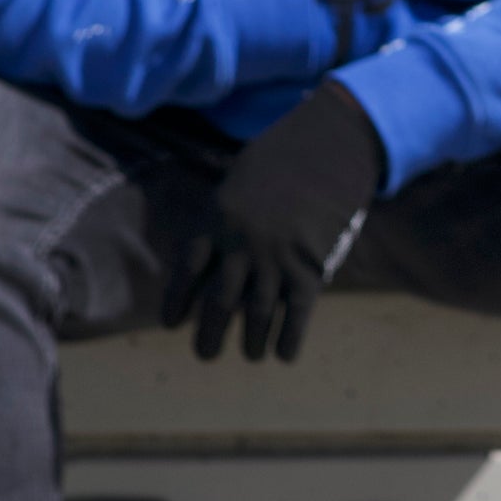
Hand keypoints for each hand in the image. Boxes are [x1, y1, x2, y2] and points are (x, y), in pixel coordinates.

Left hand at [162, 83, 384, 364]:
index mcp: (217, 218)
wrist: (330, 145)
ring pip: (257, 314)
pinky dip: (289, 338)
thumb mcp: (242, 178)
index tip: (171, 324)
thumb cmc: (286, 156)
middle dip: (209, 334)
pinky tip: (283, 355)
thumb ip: (227, 215)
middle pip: (218, 302)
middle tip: (204, 354)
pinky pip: (296, 315)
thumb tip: (218, 250)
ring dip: (252, 342)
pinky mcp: (310, 267)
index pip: (188, 269)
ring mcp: (275, 258)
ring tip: (250, 355)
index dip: (178, 300)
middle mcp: (241, 244)